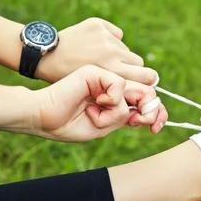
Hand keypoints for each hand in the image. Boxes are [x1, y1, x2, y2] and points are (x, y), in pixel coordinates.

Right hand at [32, 65, 167, 141]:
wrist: (43, 118)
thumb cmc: (68, 124)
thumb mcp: (105, 126)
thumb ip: (126, 117)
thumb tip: (150, 111)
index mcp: (116, 99)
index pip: (146, 100)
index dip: (157, 112)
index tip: (156, 128)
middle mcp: (113, 87)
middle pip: (147, 92)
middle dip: (152, 110)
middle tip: (143, 123)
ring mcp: (105, 78)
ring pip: (134, 90)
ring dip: (119, 111)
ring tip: (97, 115)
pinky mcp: (97, 71)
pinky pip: (119, 85)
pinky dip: (110, 100)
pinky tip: (93, 103)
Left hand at [35, 18, 157, 84]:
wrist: (46, 55)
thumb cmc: (69, 80)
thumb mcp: (95, 92)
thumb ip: (118, 88)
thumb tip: (141, 87)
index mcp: (113, 71)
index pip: (149, 76)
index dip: (147, 80)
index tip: (142, 82)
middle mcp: (113, 52)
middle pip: (140, 62)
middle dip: (133, 68)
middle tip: (120, 71)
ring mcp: (106, 36)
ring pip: (126, 49)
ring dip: (118, 54)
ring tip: (99, 58)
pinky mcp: (99, 24)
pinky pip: (116, 34)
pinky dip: (109, 39)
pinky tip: (94, 45)